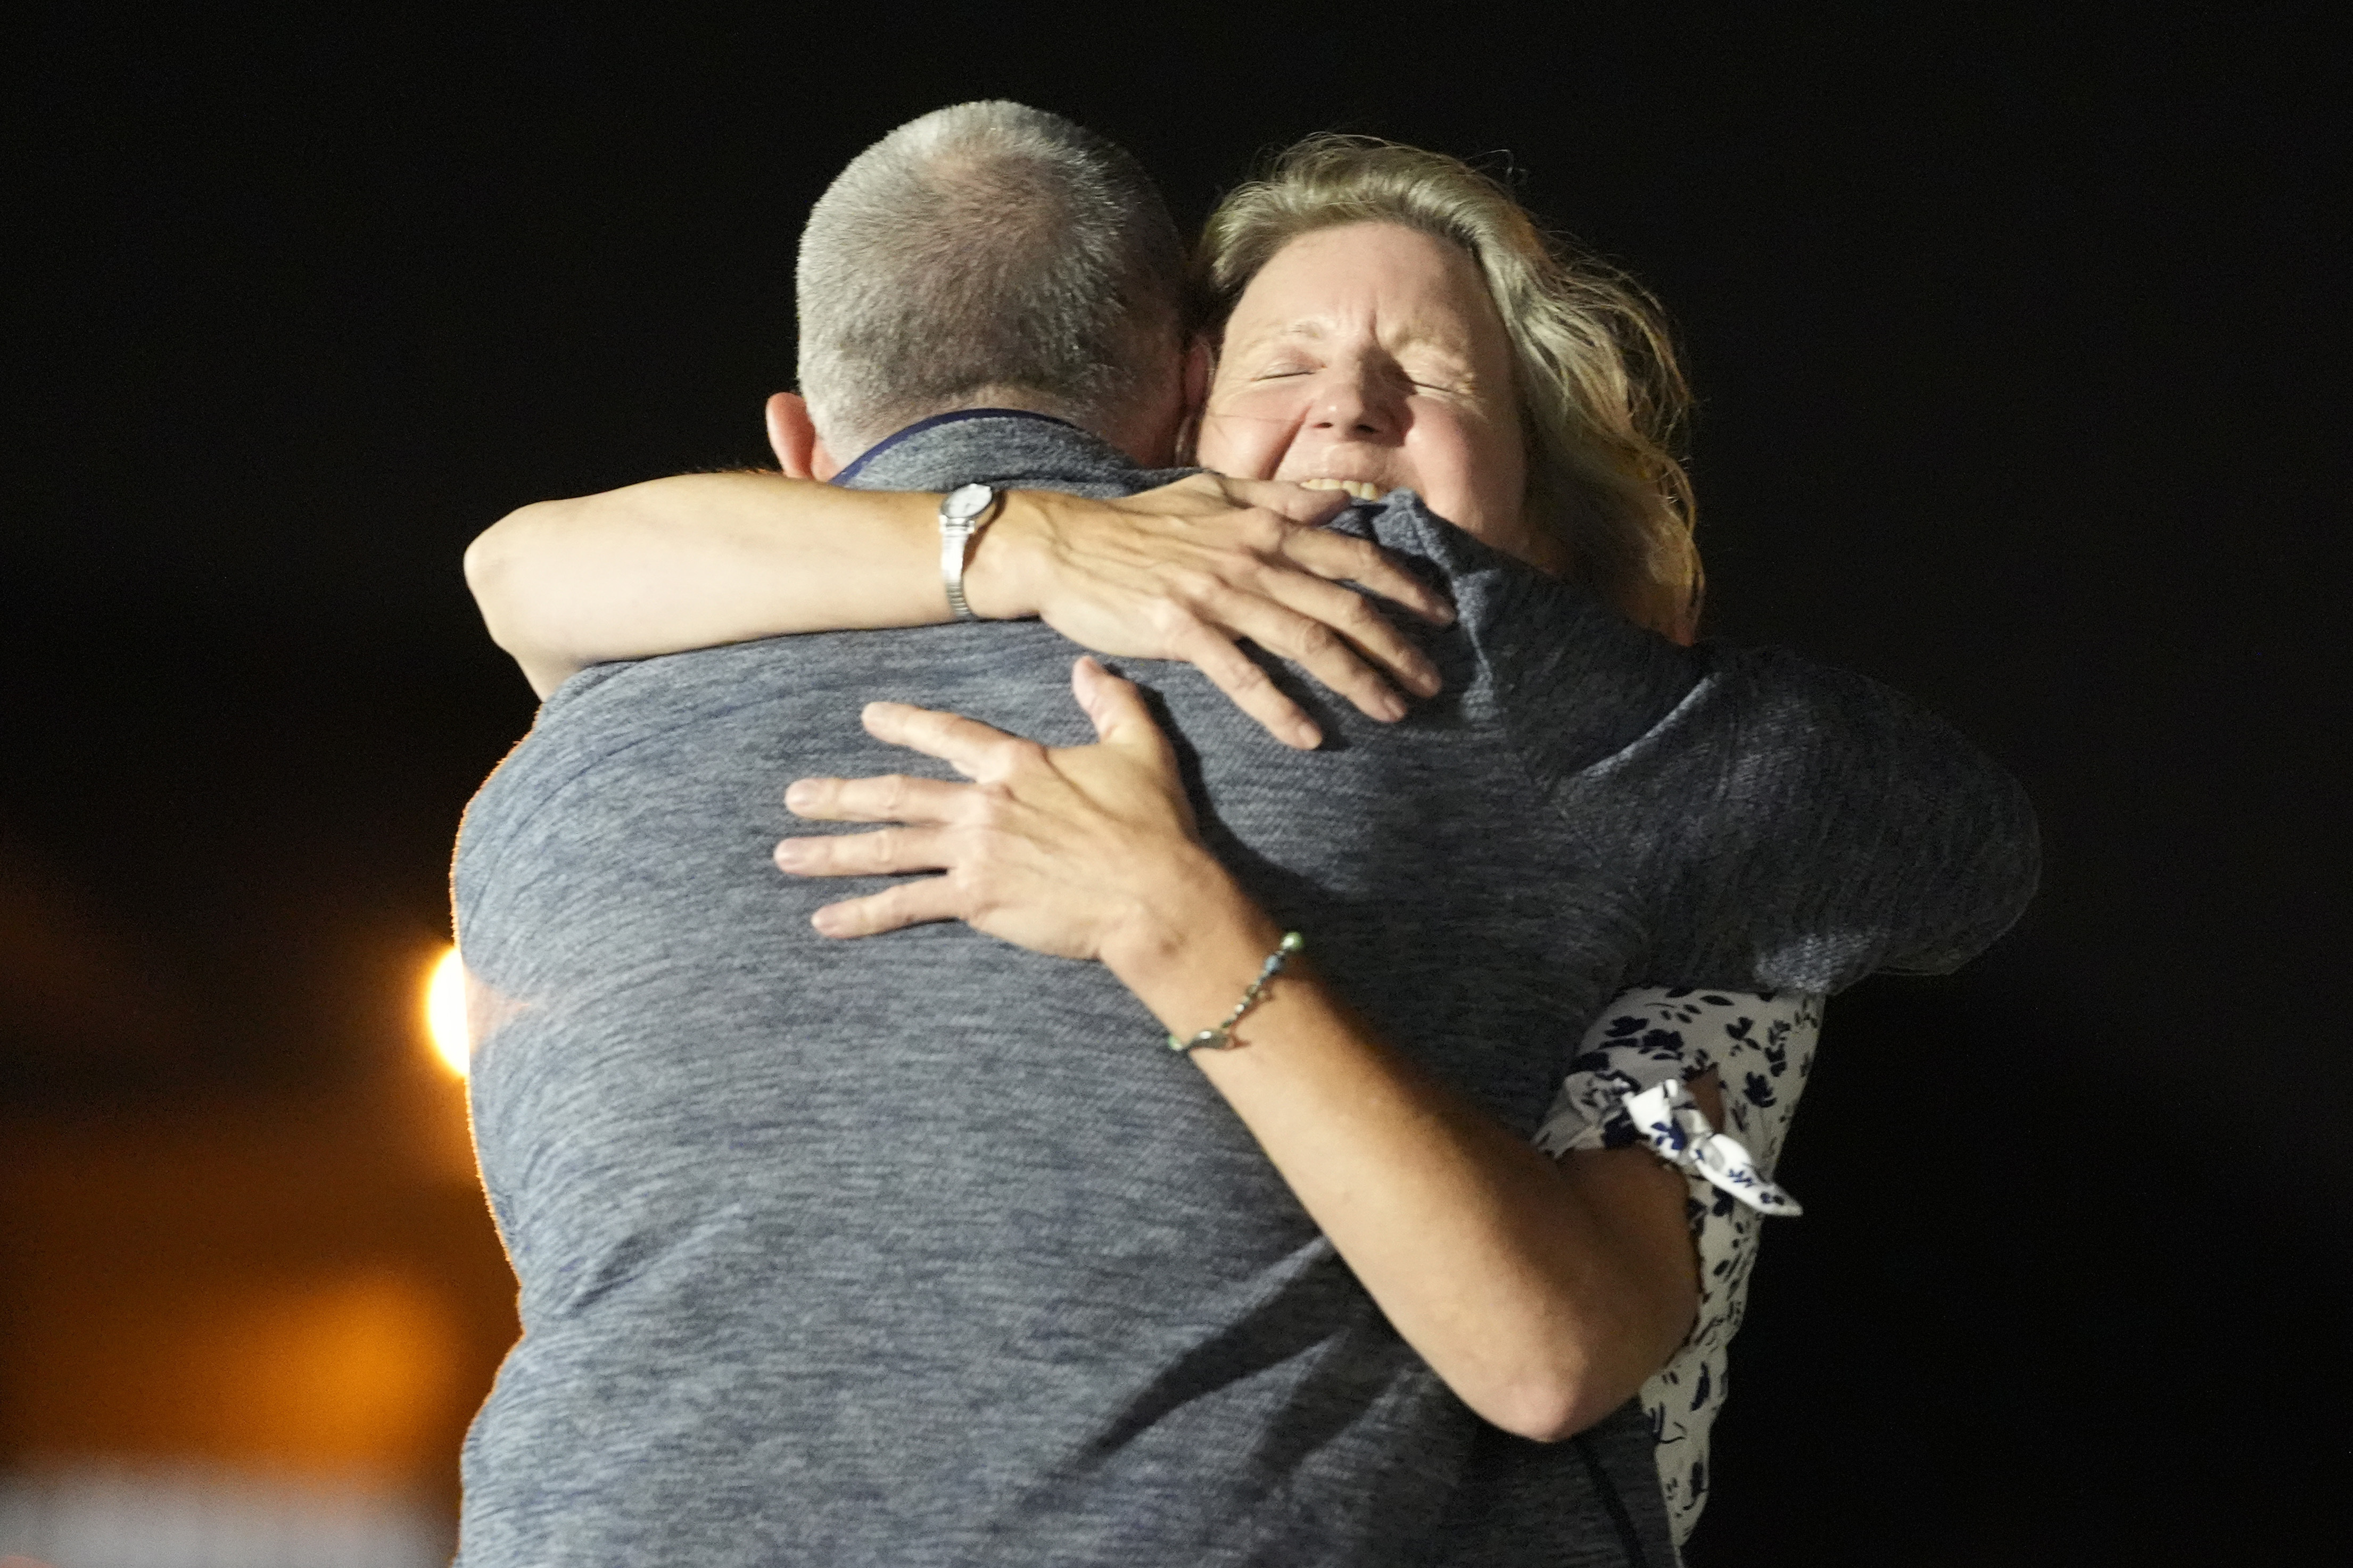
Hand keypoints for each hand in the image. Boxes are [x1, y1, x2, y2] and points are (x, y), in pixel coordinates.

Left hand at [773, 658, 1237, 963]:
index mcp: (1017, 764)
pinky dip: (863, 915)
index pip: (948, 735)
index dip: (906, 725)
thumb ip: (1111, 703)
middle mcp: (983, 803)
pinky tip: (825, 923)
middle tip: (795, 797)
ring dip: (833, 850)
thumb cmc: (1153, 826)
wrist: (1156, 894)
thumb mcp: (1140, 749)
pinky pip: (906, 905)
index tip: (869, 717)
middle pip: (897, 794)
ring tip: (788, 854)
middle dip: (841, 795)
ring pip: (888, 846)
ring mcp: (974, 851)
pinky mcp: (975, 899)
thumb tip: (1089, 666)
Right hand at [966, 474, 1454, 749]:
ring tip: (1393, 712)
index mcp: (1264, 525)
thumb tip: (1338, 501)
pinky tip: (1311, 735)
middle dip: (1395, 646)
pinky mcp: (1181, 630)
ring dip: (1356, 679)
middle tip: (1431, 683)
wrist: (1063, 545)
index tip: (1440, 616)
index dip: (1402, 586)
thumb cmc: (1137, 523)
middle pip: (1342, 605)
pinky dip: (1280, 707)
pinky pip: (1242, 676)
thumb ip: (1279, 499)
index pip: (1352, 556)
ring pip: (1306, 640)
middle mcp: (1251, 557)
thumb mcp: (1213, 492)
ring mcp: (1217, 594)